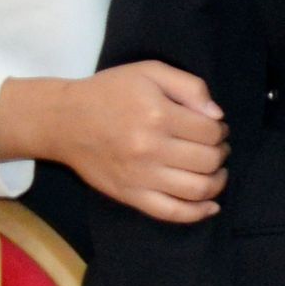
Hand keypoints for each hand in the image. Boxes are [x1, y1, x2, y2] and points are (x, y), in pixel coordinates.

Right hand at [0, 63, 226, 221]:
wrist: (64, 120)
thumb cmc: (110, 92)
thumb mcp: (151, 72)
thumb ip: (190, 87)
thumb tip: (217, 117)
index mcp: (158, 116)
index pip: (210, 132)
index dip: (221, 129)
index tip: (216, 127)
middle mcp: (150, 149)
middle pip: (208, 161)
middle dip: (221, 153)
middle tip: (217, 146)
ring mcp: (139, 177)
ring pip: (197, 189)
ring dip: (217, 181)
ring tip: (215, 170)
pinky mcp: (129, 195)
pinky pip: (171, 212)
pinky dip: (197, 213)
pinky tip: (211, 206)